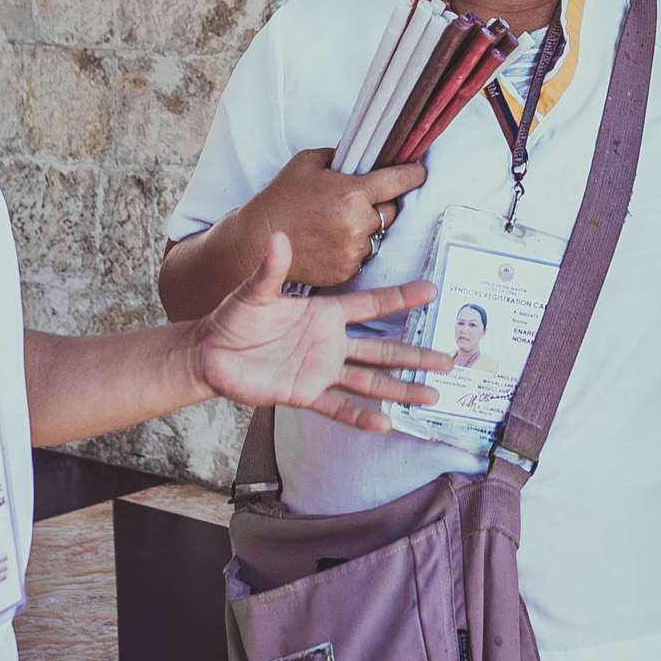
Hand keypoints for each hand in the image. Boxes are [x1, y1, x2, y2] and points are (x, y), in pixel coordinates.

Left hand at [190, 233, 454, 430]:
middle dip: (416, 354)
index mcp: (323, 314)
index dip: (401, 298)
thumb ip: (271, 269)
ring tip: (433, 395)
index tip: (432, 291)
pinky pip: (338, 407)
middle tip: (450, 358)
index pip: (371, 305)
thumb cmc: (233, 318)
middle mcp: (329, 343)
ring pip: (370, 382)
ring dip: (400, 388)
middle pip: (382, 349)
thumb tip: (278, 237)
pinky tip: (386, 424)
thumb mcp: (253, 293)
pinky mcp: (304, 394)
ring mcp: (320, 370)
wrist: (210, 354)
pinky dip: (361, 417)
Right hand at [229, 149, 428, 289]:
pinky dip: (352, 247)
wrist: (256, 241)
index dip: (413, 173)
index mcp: (352, 193)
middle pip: (392, 211)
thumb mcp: (306, 163)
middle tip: (356, 200)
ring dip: (365, 227)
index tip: (418, 171)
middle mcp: (358, 223)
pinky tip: (329, 240)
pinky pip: (362, 255)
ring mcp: (353, 250)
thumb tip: (362, 153)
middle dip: (381, 203)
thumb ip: (339, 156)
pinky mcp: (347, 270)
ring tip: (335, 223)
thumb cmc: (279, 199)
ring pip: (377, 235)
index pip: (399, 181)